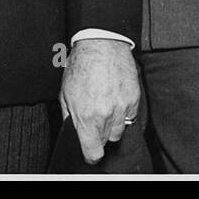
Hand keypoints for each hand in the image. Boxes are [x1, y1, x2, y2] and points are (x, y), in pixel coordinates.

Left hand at [59, 38, 139, 163]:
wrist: (101, 44)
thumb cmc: (81, 66)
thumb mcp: (65, 93)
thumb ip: (69, 117)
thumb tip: (75, 132)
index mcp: (87, 117)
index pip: (93, 151)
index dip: (91, 154)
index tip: (90, 151)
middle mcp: (106, 115)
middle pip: (106, 141)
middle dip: (99, 134)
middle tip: (94, 119)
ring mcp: (122, 107)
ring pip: (119, 131)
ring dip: (112, 125)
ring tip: (105, 108)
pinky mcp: (134, 98)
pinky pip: (130, 116)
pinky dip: (123, 112)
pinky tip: (114, 98)